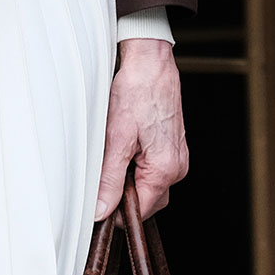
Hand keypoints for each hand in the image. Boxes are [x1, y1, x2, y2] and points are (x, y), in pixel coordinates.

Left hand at [95, 38, 186, 219]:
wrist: (150, 63)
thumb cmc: (136, 92)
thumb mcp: (116, 138)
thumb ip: (110, 179)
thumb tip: (101, 210)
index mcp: (165, 169)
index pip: (139, 211)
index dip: (115, 210)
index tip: (97, 199)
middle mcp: (177, 167)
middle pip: (147, 201)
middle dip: (123, 194)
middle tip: (103, 170)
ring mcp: (177, 157)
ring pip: (149, 185)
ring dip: (129, 179)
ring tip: (114, 153)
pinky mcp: (172, 147)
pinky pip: (153, 169)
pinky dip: (136, 165)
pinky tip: (125, 146)